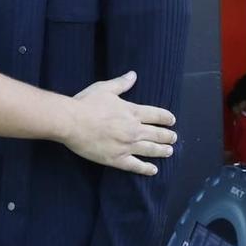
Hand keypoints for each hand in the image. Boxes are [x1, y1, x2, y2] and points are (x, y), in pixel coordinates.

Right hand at [61, 70, 176, 174]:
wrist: (71, 122)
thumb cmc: (86, 103)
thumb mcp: (105, 88)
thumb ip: (121, 83)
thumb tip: (133, 75)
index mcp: (132, 112)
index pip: (156, 115)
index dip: (166, 118)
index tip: (172, 121)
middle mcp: (133, 129)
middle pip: (157, 134)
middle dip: (167, 136)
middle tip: (174, 138)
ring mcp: (126, 146)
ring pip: (150, 150)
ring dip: (162, 151)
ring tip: (169, 151)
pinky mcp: (117, 159)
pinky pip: (136, 165)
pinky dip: (146, 168)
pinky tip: (153, 170)